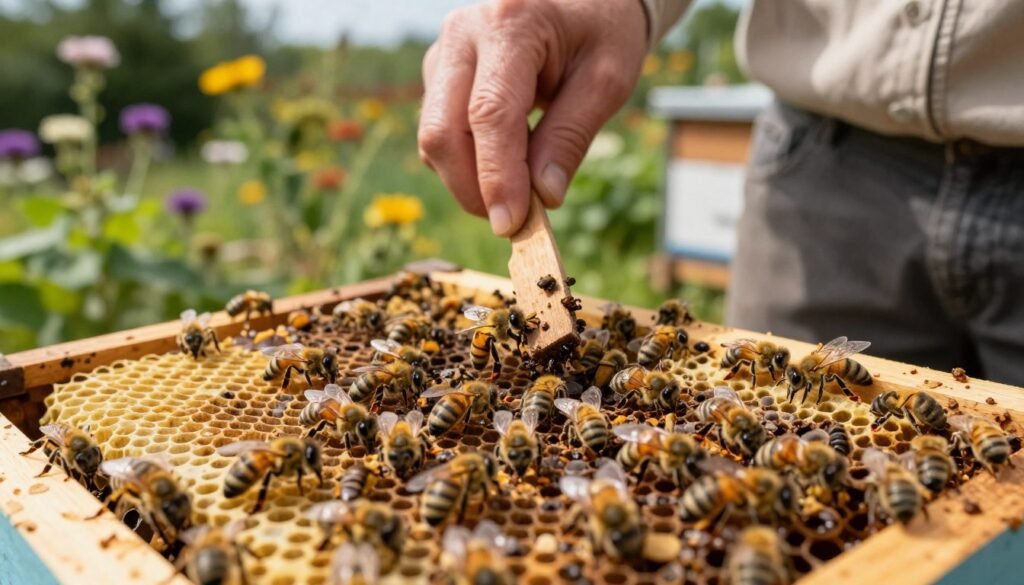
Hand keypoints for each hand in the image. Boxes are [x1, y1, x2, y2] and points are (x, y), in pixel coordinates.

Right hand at [419, 0, 647, 235]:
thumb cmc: (602, 31)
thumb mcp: (607, 80)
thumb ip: (571, 137)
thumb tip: (542, 197)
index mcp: (510, 23)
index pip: (489, 113)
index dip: (496, 176)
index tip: (509, 224)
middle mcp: (463, 33)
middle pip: (443, 131)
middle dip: (472, 189)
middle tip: (513, 220)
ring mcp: (443, 52)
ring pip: (434, 137)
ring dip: (470, 178)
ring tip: (520, 184)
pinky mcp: (439, 73)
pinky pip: (440, 132)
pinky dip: (467, 161)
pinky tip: (506, 158)